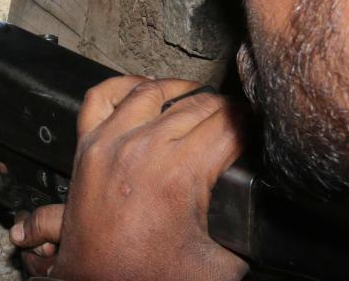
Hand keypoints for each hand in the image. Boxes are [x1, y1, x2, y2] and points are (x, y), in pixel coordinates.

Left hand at [12, 76, 249, 280]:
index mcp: (180, 172)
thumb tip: (262, 211)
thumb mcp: (221, 263)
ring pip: (152, 91)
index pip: (228, 124)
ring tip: (196, 99)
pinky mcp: (86, 145)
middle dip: (222, 109)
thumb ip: (245, 231)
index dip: (250, 122)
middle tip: (233, 119)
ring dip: (180, 91)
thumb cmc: (150, 278)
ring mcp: (111, 141)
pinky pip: (100, 96)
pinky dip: (122, 86)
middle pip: (196, 105)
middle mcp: (143, 148)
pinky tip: (141, 89)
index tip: (256, 125)